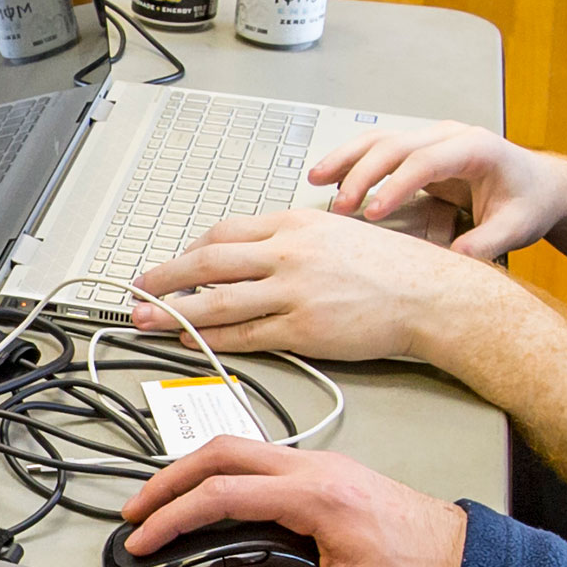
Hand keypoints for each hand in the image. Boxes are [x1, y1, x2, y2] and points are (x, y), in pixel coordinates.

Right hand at [110, 439, 469, 566]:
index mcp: (316, 495)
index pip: (222, 494)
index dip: (172, 517)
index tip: (144, 539)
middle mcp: (317, 469)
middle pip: (220, 452)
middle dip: (168, 480)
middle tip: (136, 512)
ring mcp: (323, 466)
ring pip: (239, 449)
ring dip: (193, 472)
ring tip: (162, 504)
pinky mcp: (329, 475)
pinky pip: (261, 461)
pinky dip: (223, 474)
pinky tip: (211, 498)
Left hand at [133, 205, 498, 363]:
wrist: (430, 294)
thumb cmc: (390, 266)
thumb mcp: (335, 231)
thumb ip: (291, 240)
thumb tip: (253, 253)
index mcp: (294, 223)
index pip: (222, 233)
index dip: (187, 251)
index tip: (170, 265)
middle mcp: (288, 253)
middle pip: (206, 262)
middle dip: (163, 279)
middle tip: (136, 290)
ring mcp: (293, 292)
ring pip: (216, 301)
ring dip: (173, 313)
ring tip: (147, 320)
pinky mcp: (304, 329)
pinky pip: (245, 335)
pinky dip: (211, 340)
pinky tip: (192, 343)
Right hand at [306, 121, 566, 261]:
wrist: (540, 186)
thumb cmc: (531, 201)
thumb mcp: (518, 227)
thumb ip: (488, 242)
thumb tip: (456, 261)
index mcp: (476, 148)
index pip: (426, 161)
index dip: (396, 186)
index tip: (374, 213)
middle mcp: (450, 136)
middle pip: (395, 144)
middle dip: (362, 173)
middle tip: (342, 206)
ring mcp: (433, 140)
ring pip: (380, 139)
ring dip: (346, 159)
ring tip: (317, 180)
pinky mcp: (420, 152)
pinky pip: (380, 150)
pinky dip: (352, 162)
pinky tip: (330, 178)